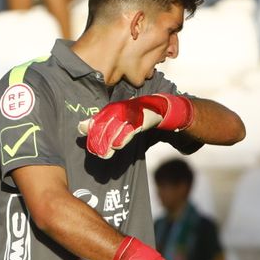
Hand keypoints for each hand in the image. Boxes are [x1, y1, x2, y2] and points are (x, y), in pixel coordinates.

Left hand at [78, 94, 192, 157]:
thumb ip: (126, 132)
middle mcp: (129, 108)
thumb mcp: (138, 125)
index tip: (82, 129)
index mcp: (125, 108)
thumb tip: (114, 144)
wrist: (177, 111)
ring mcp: (138, 112)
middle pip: (108, 119)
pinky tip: (117, 146)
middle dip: (97, 131)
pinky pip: (133, 128)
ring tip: (102, 152)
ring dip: (109, 138)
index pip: (105, 114)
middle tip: (89, 144)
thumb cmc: (156, 119)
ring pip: (119, 124)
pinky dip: (124, 137)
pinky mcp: (147, 118)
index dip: (94, 122)